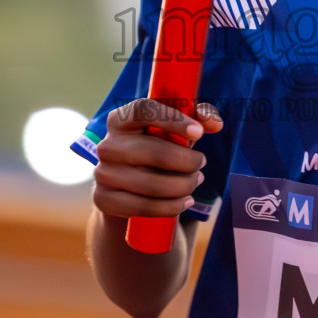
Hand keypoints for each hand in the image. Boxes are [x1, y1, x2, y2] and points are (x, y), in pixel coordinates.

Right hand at [92, 99, 222, 219]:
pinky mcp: (105, 199)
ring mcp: (103, 173)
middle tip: (202, 162)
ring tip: (196, 181)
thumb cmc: (156, 146)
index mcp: (120, 119)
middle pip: (155, 153)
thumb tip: (214, 122)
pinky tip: (186, 200)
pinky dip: (172, 206)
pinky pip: (145, 207)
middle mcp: (107, 145)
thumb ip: (197, 117)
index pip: (143, 110)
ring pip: (153, 185)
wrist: (125, 184)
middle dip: (188, 161)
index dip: (173, 120)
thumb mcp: (173, 129)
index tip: (199, 133)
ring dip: (184, 185)